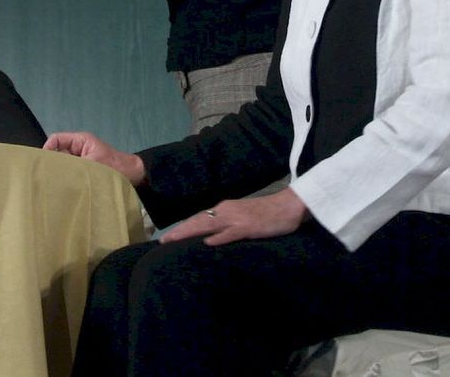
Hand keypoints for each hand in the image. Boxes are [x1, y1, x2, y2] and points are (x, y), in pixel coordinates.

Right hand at [44, 131, 145, 184]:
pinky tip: (64, 189)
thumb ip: (72, 165)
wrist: (135, 177)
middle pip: (57, 152)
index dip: (47, 150)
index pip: (56, 140)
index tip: (43, 166)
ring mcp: (81, 161)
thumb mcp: (92, 164)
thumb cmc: (114, 167)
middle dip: (51, 164)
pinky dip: (67, 179)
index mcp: (80, 141)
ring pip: (63, 164)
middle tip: (44, 178)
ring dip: (59, 173)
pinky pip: (71, 173)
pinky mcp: (84, 172)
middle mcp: (79, 149)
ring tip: (53, 185)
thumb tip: (53, 169)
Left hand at [161, 188, 308, 246]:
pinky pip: (231, 233)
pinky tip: (208, 243)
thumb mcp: (242, 218)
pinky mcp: (248, 227)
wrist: (288, 206)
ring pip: (208, 225)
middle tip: (162, 241)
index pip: (199, 219)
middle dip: (179, 231)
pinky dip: (218, 238)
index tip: (167, 237)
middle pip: (198, 221)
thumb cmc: (266, 214)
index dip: (182, 228)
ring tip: (174, 241)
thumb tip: (209, 237)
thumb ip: (226, 226)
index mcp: (224, 209)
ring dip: (190, 232)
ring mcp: (236, 219)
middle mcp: (226, 211)